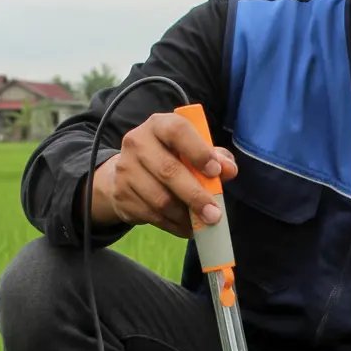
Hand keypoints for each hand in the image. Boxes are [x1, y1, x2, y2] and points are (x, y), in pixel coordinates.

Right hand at [87, 112, 237, 237]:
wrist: (130, 172)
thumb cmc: (171, 157)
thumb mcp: (194, 150)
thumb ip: (216, 157)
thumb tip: (229, 169)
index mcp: (159, 125)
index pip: (177, 131)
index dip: (198, 152)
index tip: (216, 172)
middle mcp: (138, 142)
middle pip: (168, 171)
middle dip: (195, 195)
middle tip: (214, 214)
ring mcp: (125, 169)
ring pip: (160, 199)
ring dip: (185, 215)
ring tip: (201, 222)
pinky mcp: (121, 194)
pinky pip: (151, 215)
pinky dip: (173, 224)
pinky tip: (185, 225)